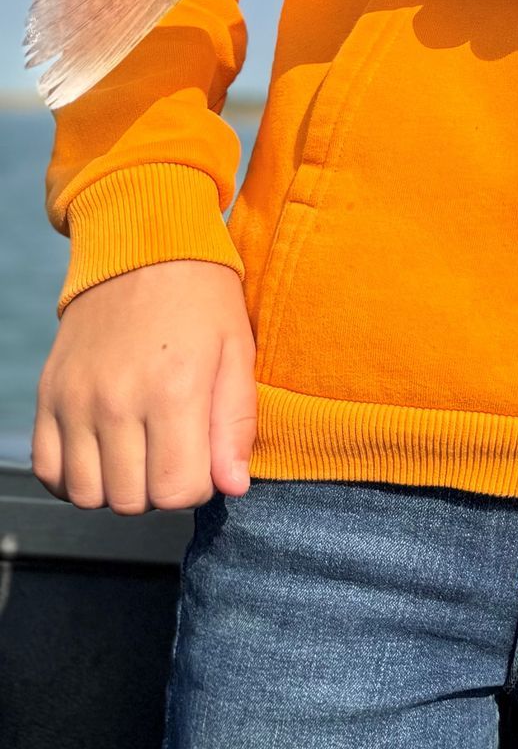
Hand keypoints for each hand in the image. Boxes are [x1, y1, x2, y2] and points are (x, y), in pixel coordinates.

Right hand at [33, 262, 255, 513]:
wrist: (143, 247)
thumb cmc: (202, 298)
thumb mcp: (238, 351)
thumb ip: (236, 423)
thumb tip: (232, 487)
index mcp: (173, 390)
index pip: (177, 491)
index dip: (197, 487)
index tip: (204, 459)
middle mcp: (117, 401)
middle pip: (131, 500)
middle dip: (160, 489)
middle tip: (174, 451)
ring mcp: (76, 400)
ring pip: (89, 494)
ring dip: (118, 487)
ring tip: (141, 452)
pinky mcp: (49, 396)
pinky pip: (49, 471)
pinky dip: (75, 477)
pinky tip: (104, 453)